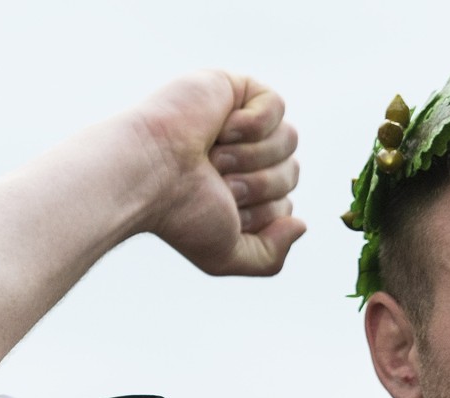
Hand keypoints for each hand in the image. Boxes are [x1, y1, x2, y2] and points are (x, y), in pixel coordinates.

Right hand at [130, 71, 305, 275]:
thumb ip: (270, 257)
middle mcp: (242, 157)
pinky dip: (253, 123)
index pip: (285, 205)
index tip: (223, 208)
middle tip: (217, 179)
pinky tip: (222, 128)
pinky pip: (276, 105)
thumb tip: (301, 224)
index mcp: (240, 193)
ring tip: (214, 156)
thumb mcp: (225, 255)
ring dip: (252, 156)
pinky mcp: (232, 88)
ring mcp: (238, 121)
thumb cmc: (180, 214)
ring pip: (290, 138)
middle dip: (259, 184)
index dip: (262, 212)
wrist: (148, 175)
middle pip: (293, 172)